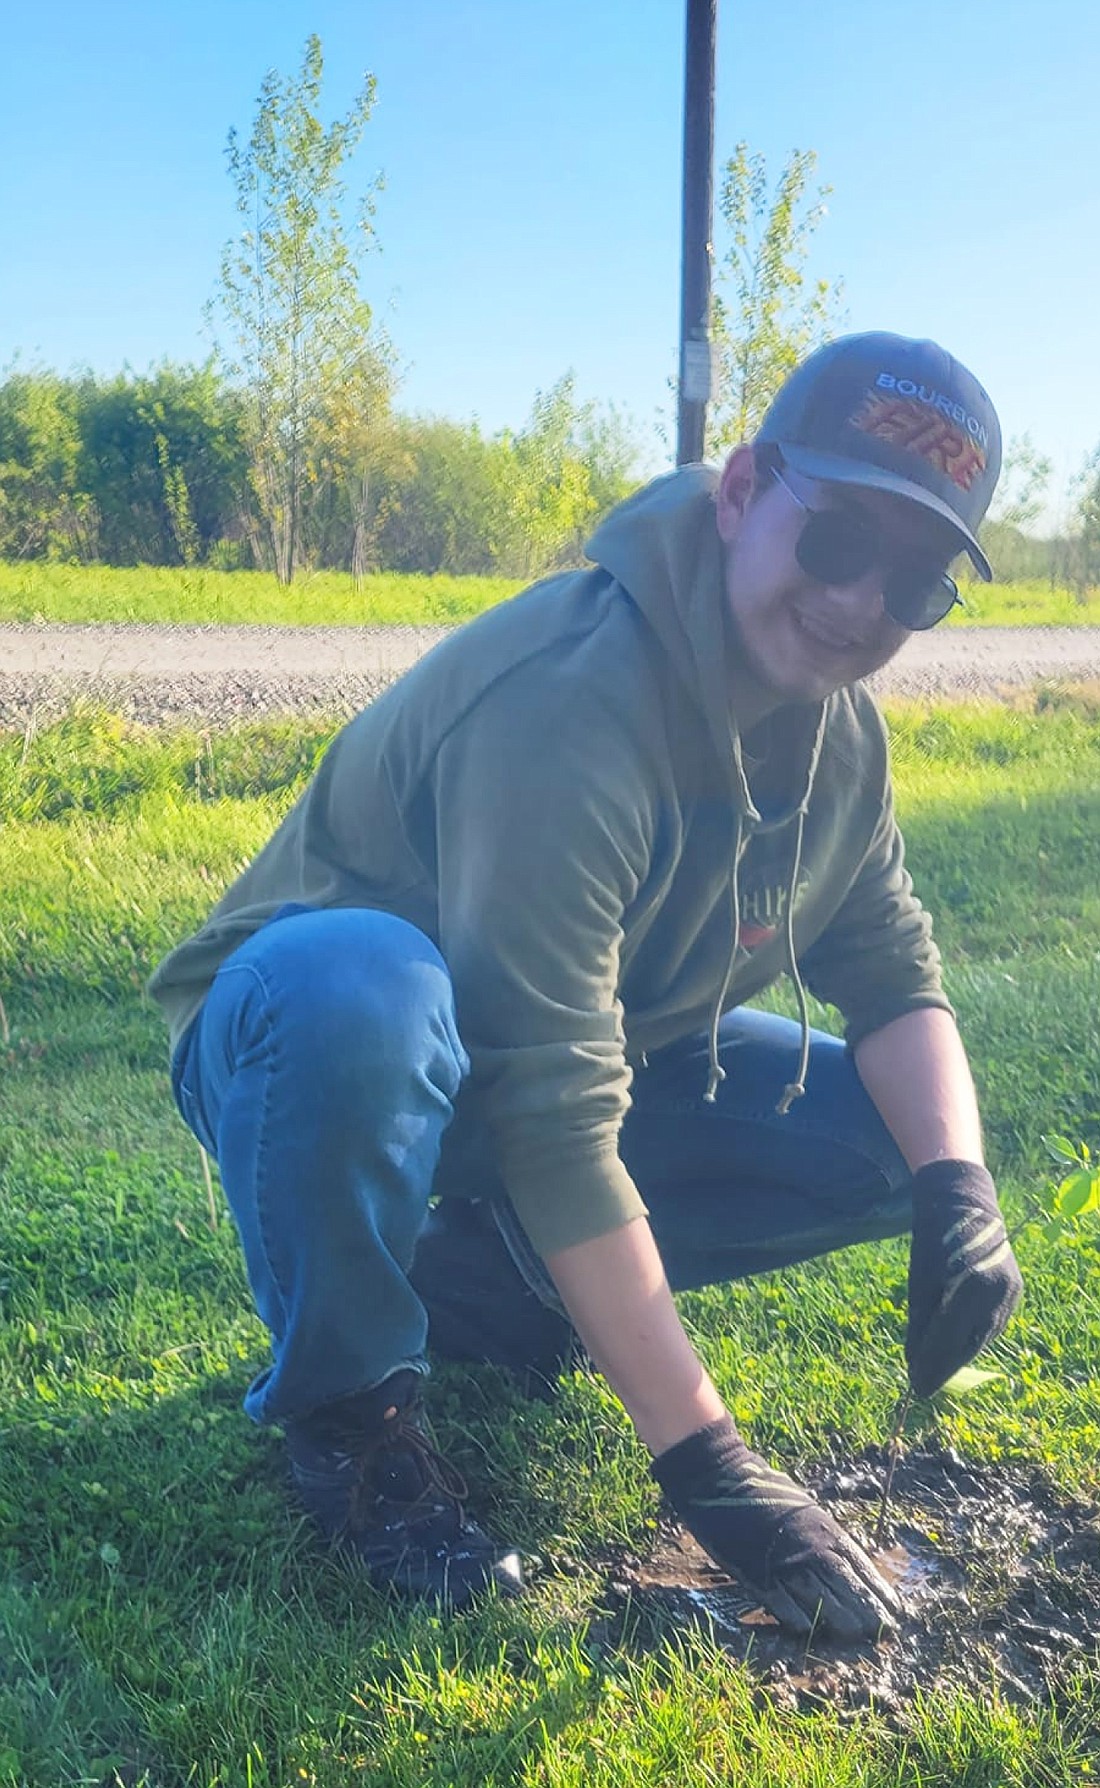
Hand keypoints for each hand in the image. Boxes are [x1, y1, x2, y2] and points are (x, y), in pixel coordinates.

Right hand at [650, 1415, 900, 1640]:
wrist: (722, 1479)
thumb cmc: (764, 1491)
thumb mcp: (804, 1508)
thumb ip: (823, 1535)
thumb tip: (845, 1559)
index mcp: (824, 1529)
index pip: (861, 1567)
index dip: (878, 1591)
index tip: (895, 1611)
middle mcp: (811, 1547)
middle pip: (847, 1588)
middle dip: (867, 1612)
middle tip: (882, 1632)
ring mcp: (785, 1562)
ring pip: (822, 1601)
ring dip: (841, 1621)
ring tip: (857, 1638)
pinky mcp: (757, 1574)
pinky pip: (783, 1604)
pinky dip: (798, 1620)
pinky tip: (810, 1632)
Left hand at [906, 1159, 1022, 1398]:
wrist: (964, 1203)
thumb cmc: (934, 1238)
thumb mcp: (920, 1279)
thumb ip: (920, 1321)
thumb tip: (913, 1360)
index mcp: (973, 1286)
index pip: (950, 1338)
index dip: (932, 1364)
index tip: (915, 1386)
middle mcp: (998, 1293)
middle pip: (969, 1343)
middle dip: (945, 1366)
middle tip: (922, 1386)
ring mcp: (1010, 1293)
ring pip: (982, 1337)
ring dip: (959, 1355)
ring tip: (934, 1371)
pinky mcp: (1013, 1292)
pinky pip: (991, 1324)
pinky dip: (971, 1338)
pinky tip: (954, 1348)